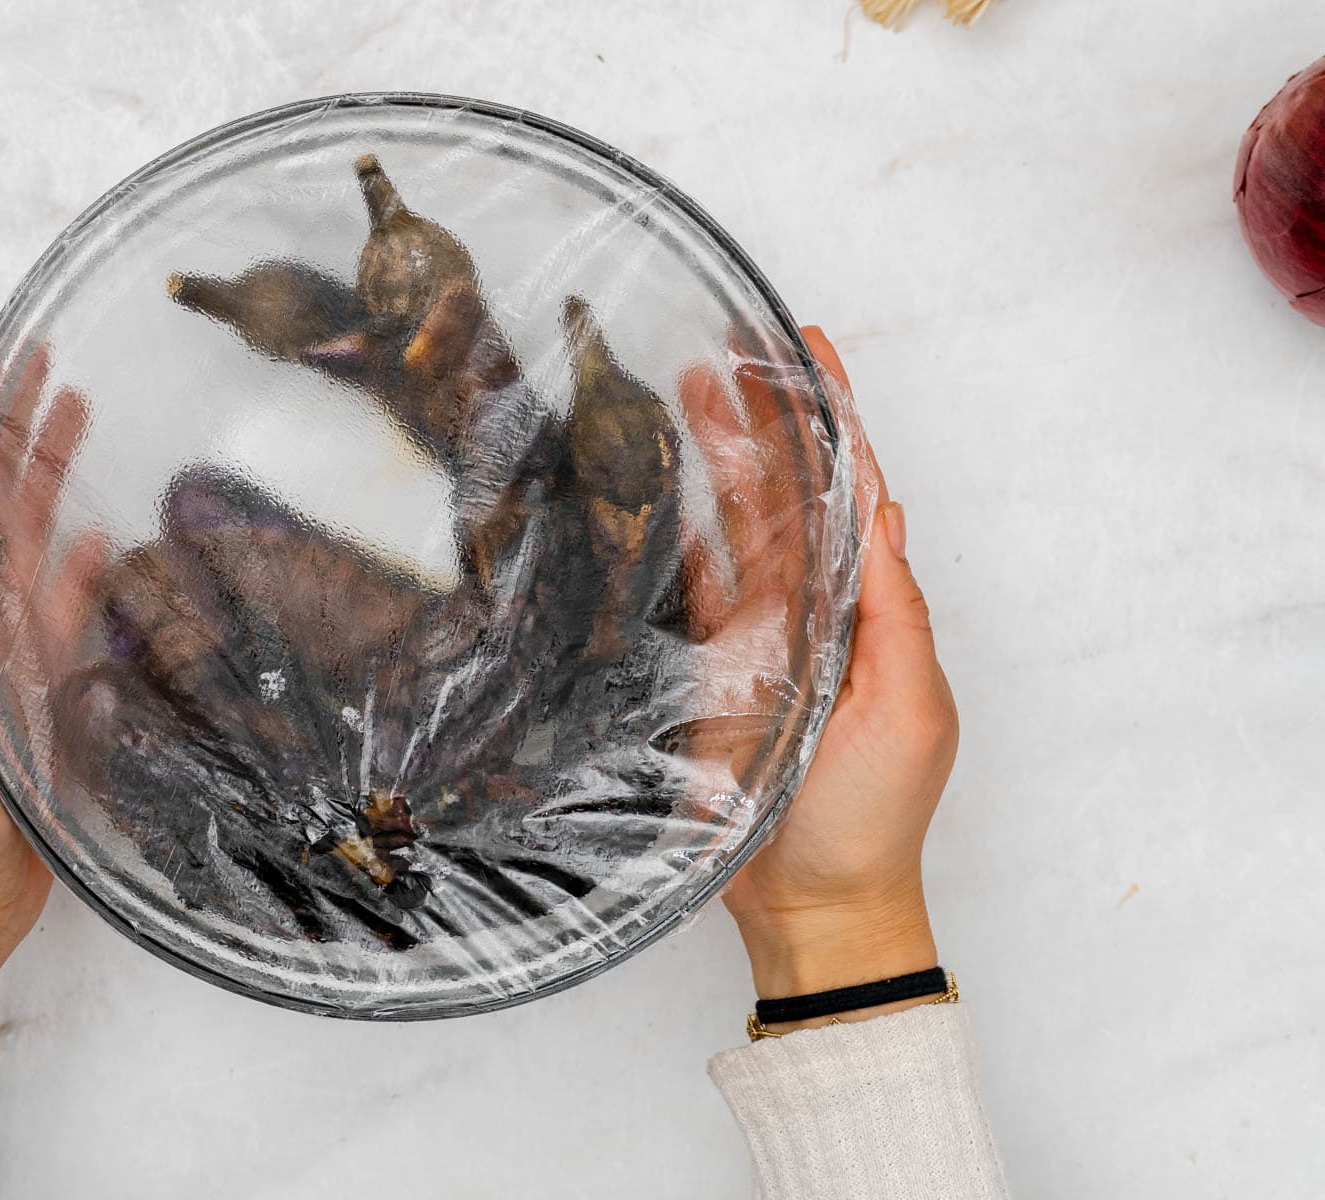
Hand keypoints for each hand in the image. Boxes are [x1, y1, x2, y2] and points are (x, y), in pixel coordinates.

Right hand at [683, 328, 956, 1025]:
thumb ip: (893, 612)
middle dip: (765, 417)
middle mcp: (816, 609)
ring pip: (737, 524)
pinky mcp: (710, 669)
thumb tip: (884, 515)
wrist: (815, 902)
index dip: (834, 419)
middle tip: (729, 350)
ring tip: (686, 388)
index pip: (854, 492)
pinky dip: (677, 533)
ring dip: (717, 457)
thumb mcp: (911, 708)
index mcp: (873, 608)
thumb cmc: (875, 816)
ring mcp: (760, 636)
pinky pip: (692, 584)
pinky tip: (659, 485)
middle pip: (788, 492)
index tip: (810, 349)